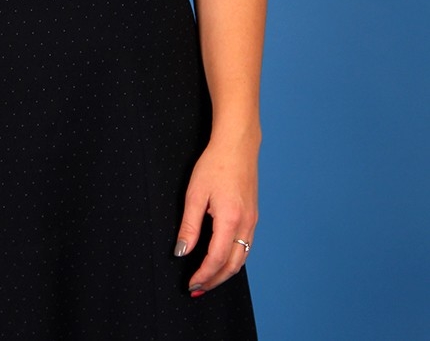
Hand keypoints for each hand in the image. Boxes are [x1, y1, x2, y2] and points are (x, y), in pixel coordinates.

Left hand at [174, 133, 258, 295]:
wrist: (237, 145)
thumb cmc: (214, 165)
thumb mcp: (195, 194)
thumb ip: (189, 226)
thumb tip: (182, 252)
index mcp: (230, 220)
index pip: (217, 259)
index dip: (204, 275)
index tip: (191, 283)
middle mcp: (246, 224)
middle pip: (233, 265)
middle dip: (215, 280)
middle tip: (198, 288)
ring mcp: (252, 221)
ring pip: (242, 258)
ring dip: (225, 272)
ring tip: (207, 279)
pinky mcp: (253, 216)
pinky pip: (245, 246)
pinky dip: (233, 259)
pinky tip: (221, 259)